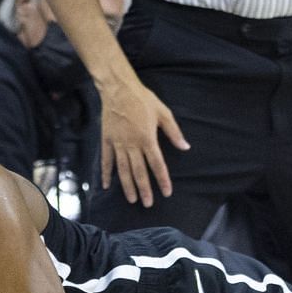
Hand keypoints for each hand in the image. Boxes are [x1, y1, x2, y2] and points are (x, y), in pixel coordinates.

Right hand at [97, 74, 188, 207]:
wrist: (118, 88)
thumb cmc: (143, 99)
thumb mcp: (164, 113)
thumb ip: (174, 132)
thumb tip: (185, 147)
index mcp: (148, 138)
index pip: (157, 164)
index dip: (162, 180)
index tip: (166, 192)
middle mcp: (132, 144)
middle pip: (139, 172)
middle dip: (144, 189)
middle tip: (148, 204)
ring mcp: (118, 143)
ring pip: (123, 170)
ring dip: (127, 186)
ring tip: (132, 199)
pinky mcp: (107, 140)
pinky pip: (106, 160)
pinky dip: (106, 173)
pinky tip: (106, 185)